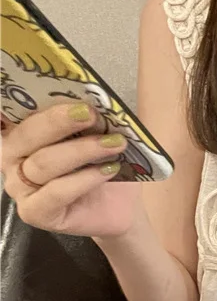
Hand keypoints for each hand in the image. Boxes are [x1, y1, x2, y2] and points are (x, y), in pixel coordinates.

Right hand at [1, 103, 141, 237]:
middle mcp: (11, 157)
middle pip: (27, 135)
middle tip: (91, 114)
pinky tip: (109, 170)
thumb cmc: (103, 165)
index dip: (28, 97)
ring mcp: (19, 187)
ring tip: (115, 144)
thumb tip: (91, 96)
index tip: (55, 87)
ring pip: (44, 163)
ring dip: (83, 150)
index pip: (13, 111)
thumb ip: (86, 116)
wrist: (120, 208)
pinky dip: (85, 179)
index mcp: (20, 132)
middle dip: (60, 121)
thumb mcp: (97, 135)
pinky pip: (56, 192)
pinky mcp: (34, 212)